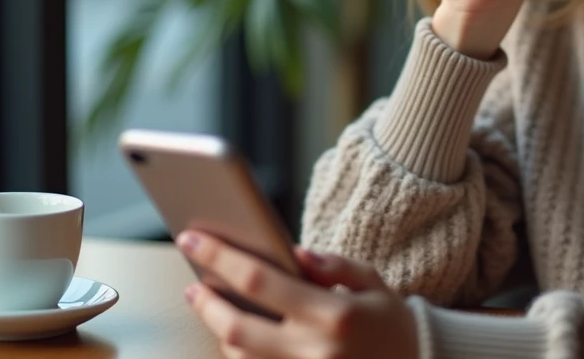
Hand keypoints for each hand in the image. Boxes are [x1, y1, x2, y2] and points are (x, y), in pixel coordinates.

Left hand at [177, 230, 418, 358]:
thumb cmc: (391, 322)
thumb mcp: (371, 282)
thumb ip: (331, 265)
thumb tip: (293, 253)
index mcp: (332, 314)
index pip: (260, 280)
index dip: (219, 257)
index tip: (192, 237)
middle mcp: (314, 352)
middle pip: (237, 328)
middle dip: (206, 302)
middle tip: (192, 283)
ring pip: (240, 357)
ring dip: (220, 330)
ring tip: (212, 304)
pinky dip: (241, 353)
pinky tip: (236, 333)